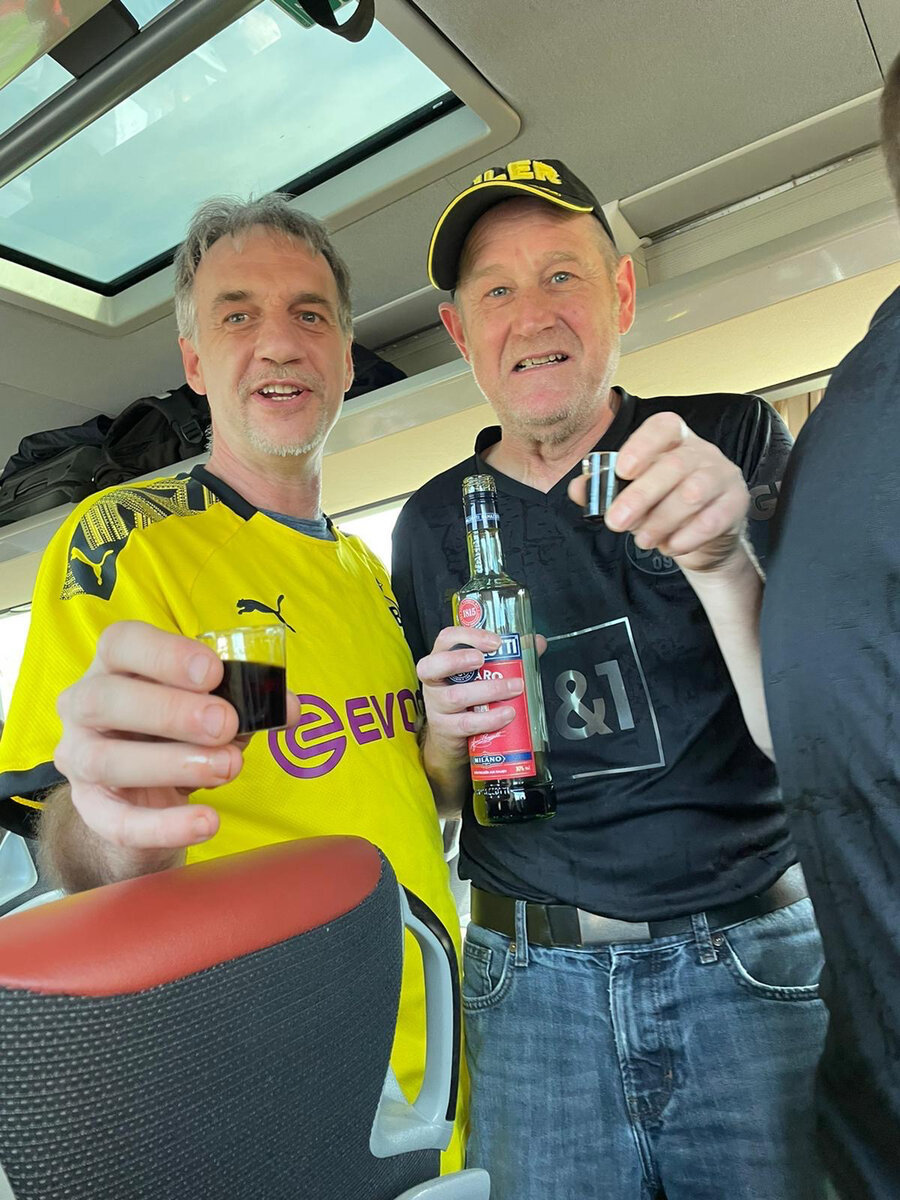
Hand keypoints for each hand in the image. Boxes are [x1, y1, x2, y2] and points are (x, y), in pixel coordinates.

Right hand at [54, 620, 300, 851]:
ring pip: (108, 760)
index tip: (213, 671)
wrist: (145, 796)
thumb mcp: (212, 706)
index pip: (122, 643)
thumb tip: (288, 706)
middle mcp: (85, 705)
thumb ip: (247, 701)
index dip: (166, 654)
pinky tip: (206, 822)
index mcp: (114, 665)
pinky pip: (118, 821)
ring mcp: (79, 758)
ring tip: (227, 768)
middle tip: (226, 724)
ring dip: (172, 764)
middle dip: (171, 711)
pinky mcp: (91, 809)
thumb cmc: (177, 730)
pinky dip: (165, 826)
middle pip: (106, 699)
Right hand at [416, 627, 525, 770]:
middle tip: (487, 661)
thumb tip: (535, 643)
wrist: (451, 737)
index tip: (495, 641)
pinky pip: (467, 723)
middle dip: (461, 660)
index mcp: (442, 660)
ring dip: (490, 690)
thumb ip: (507, 657)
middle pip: (436, 665)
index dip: (469, 636)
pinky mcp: (445, 728)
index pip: (447, 639)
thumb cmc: (466, 699)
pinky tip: (506, 714)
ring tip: (514, 688)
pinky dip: (489, 718)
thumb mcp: (479, 676)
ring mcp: (436, 706)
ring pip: (456, 696)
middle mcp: (434, 681)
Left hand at [568, 412, 748, 571]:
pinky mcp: (736, 504)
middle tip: (616, 522)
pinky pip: (712, 520)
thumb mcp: (630, 495)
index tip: (621, 470)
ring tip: (642, 540)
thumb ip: (603, 489)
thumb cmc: (662, 506)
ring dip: (661, 520)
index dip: (642, 445)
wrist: (700, 539)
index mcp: (674, 440)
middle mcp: (702, 452)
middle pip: (674, 465)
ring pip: (693, 493)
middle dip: (640, 496)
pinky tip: (669, 546)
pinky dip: (685, 537)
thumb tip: (578, 488)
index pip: (663, 427)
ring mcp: (723, 475)